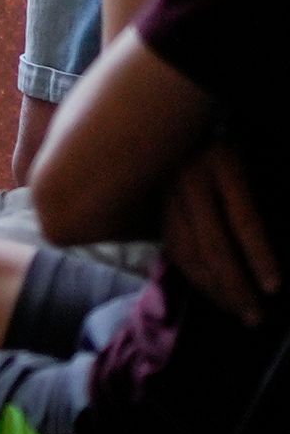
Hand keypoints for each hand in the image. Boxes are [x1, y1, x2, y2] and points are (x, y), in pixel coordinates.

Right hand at [161, 141, 280, 324]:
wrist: (178, 116)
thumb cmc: (238, 145)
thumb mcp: (256, 166)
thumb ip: (260, 203)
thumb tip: (274, 252)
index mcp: (222, 164)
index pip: (243, 220)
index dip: (260, 257)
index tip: (275, 289)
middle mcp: (189, 179)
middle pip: (212, 244)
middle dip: (235, 286)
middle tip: (256, 317)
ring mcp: (167, 193)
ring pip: (188, 252)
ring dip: (214, 289)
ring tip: (239, 312)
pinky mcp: (157, 205)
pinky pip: (174, 249)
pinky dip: (194, 276)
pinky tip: (213, 293)